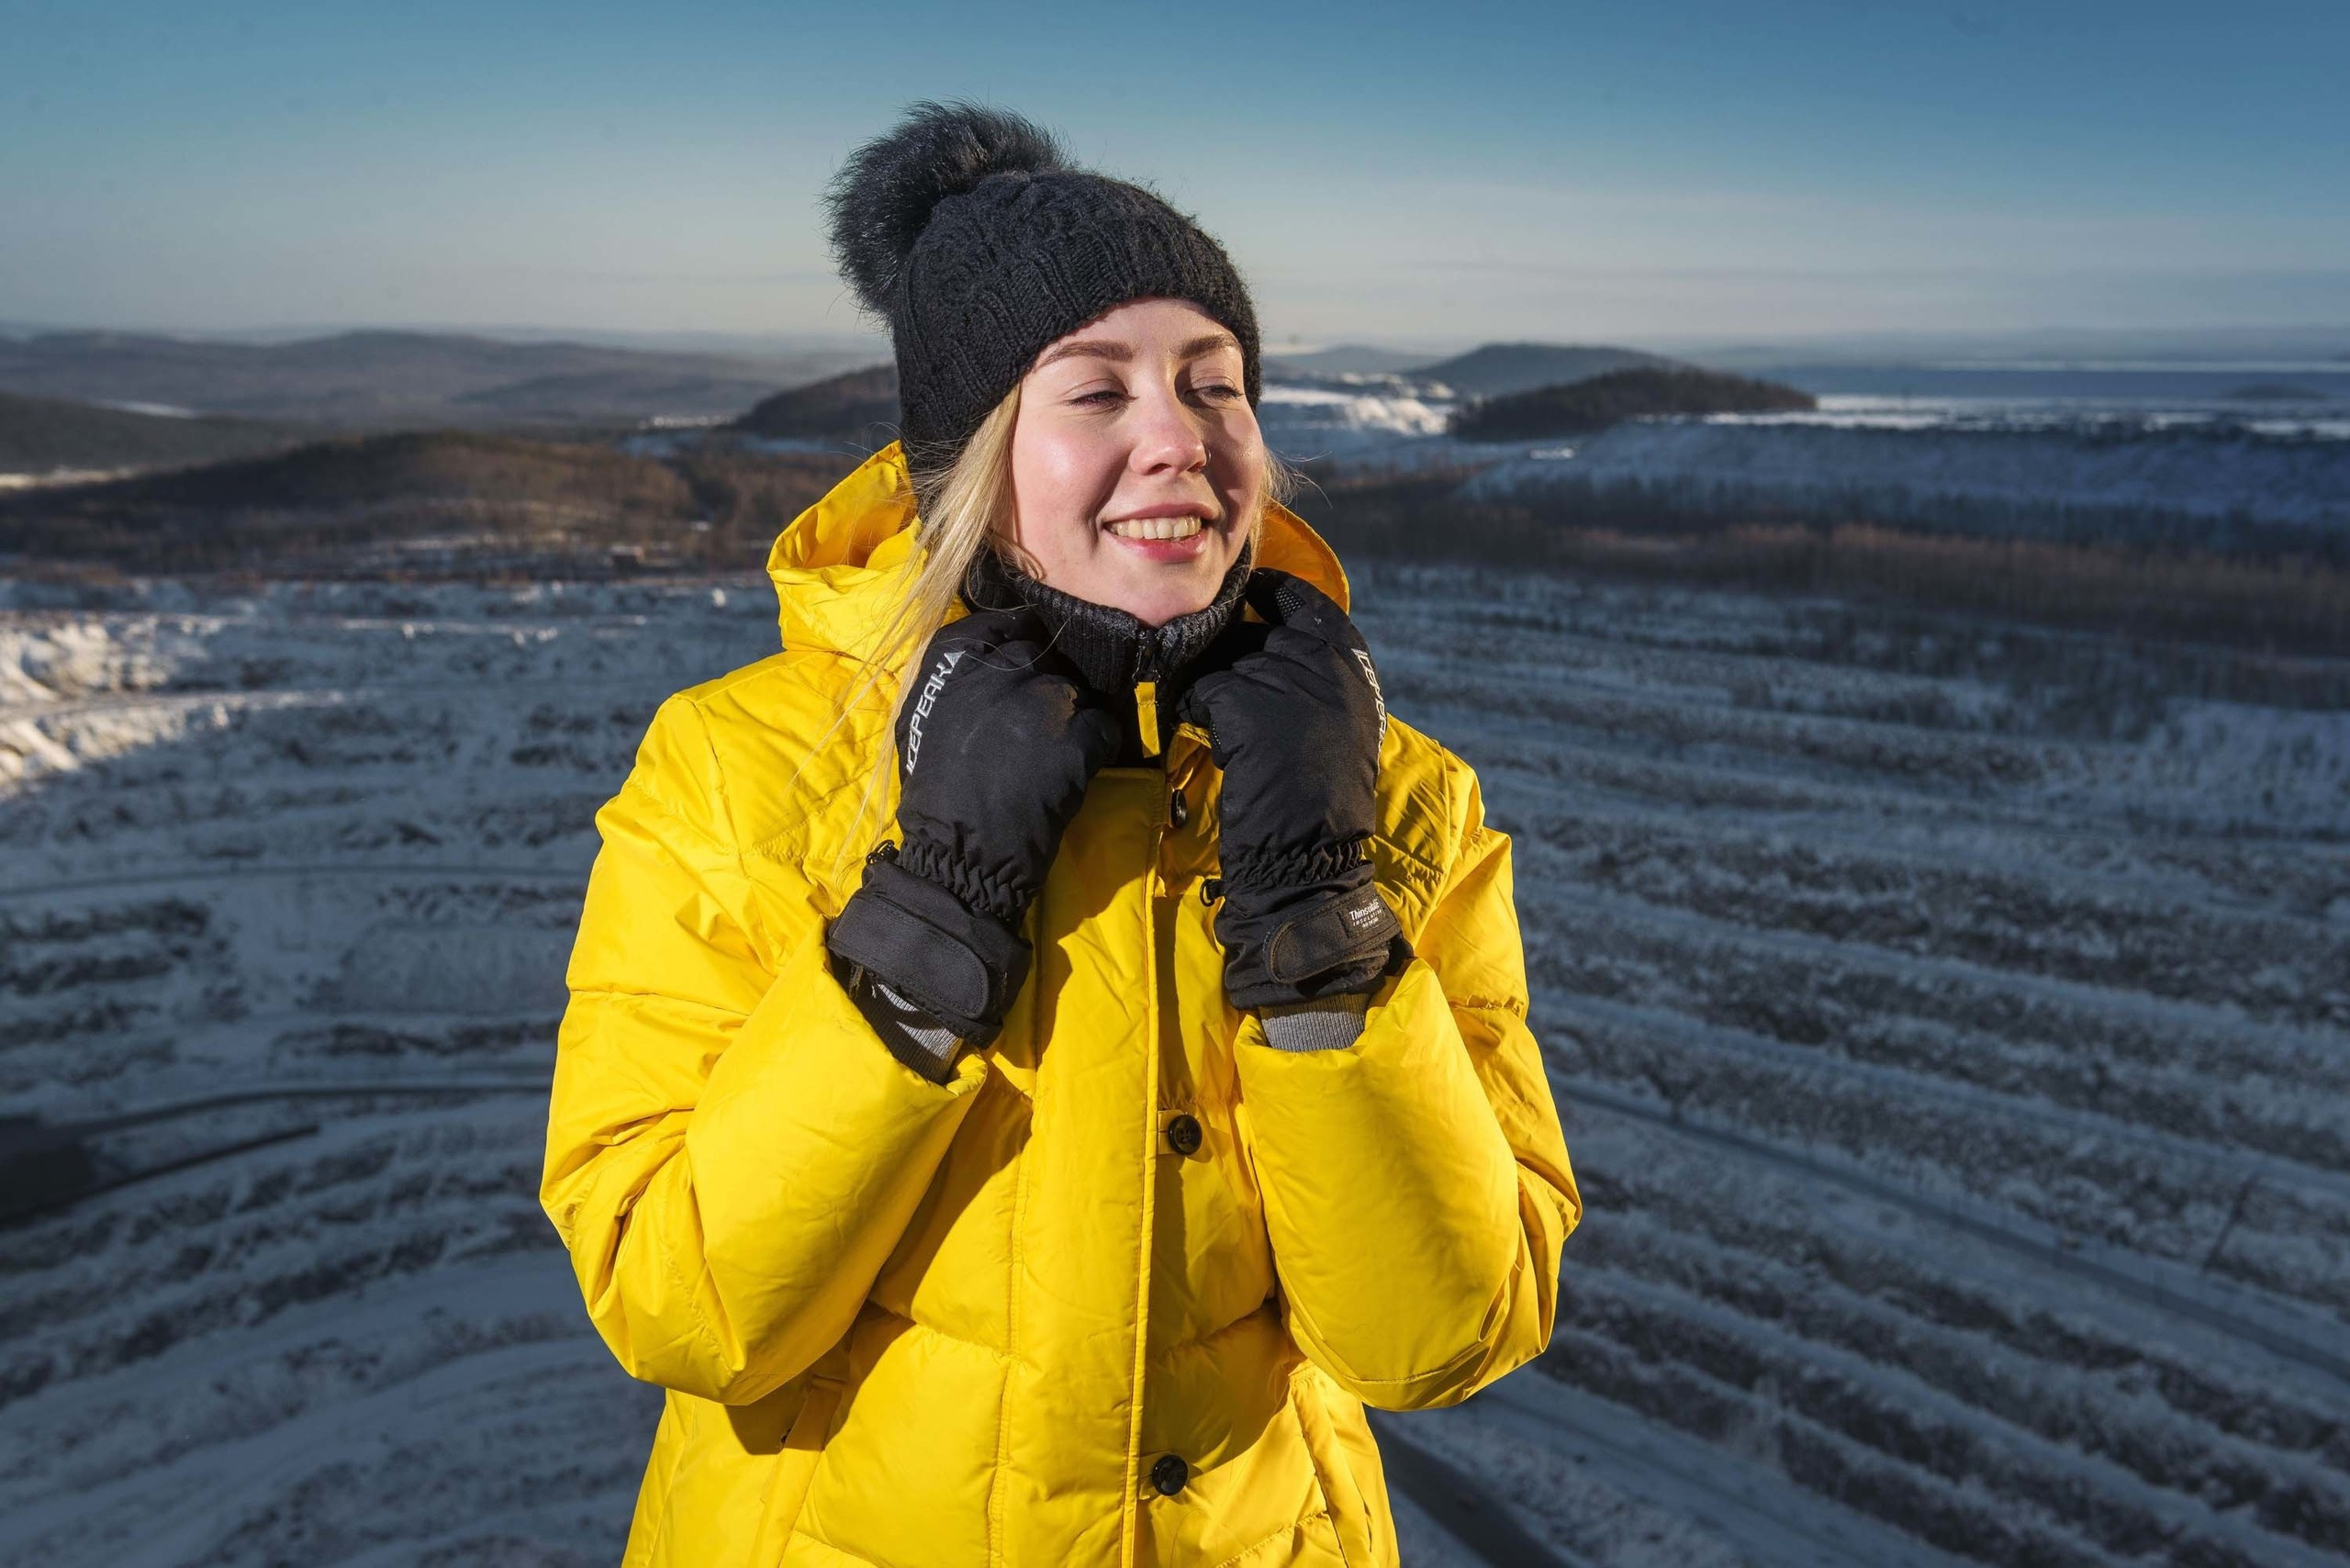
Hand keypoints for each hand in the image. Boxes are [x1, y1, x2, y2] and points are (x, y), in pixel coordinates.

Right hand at [826, 607, 1121, 1048]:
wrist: (958, 856)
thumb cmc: (933, 795)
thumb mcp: (924, 719)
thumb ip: (956, 680)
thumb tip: (991, 656)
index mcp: (953, 662)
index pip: (1001, 623)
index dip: (1019, 637)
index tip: (1028, 653)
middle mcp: (999, 670)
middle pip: (1041, 657)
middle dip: (1043, 684)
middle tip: (1038, 722)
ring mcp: (1041, 703)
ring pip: (1074, 690)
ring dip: (1070, 717)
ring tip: (1055, 750)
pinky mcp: (1076, 740)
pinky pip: (1102, 724)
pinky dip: (1096, 744)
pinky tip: (1078, 766)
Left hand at [1178, 570, 1407, 1010]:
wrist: (1310, 856)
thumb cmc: (1323, 805)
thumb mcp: (1342, 726)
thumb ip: (1317, 681)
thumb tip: (1271, 641)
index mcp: (1354, 669)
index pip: (1310, 605)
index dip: (1276, 596)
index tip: (1253, 592)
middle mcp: (1325, 666)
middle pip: (1257, 636)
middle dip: (1234, 663)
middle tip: (1231, 705)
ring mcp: (1284, 681)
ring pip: (1225, 666)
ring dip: (1214, 698)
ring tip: (1227, 738)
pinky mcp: (1244, 703)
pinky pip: (1202, 692)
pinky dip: (1195, 716)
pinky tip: (1211, 745)